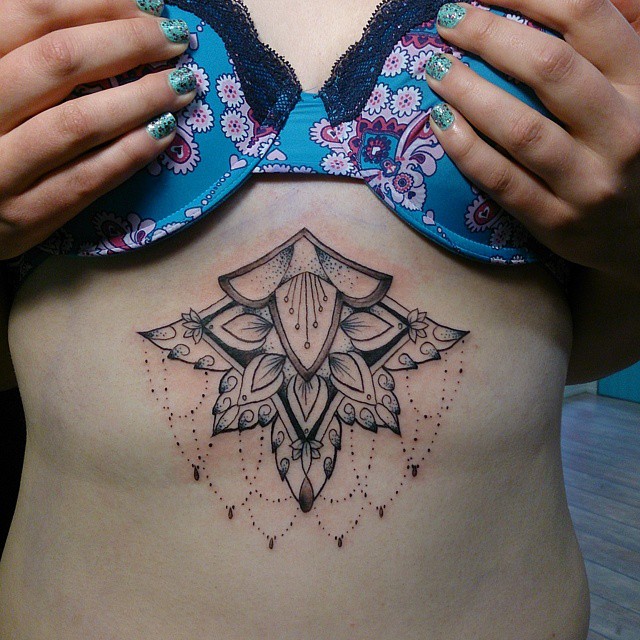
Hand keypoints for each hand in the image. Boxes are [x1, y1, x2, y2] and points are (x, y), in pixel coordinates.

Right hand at [0, 0, 197, 259]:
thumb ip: (30, 49)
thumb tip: (108, 20)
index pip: (30, 14)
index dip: (95, 3)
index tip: (145, 5)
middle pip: (57, 61)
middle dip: (127, 43)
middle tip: (174, 38)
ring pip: (77, 122)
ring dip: (140, 100)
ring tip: (181, 86)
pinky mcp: (24, 216)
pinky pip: (88, 178)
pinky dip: (131, 153)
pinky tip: (165, 132)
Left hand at [426, 0, 639, 285]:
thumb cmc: (632, 148)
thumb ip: (616, 42)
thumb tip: (569, 0)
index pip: (588, 17)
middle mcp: (624, 131)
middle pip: (549, 68)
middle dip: (489, 34)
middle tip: (448, 20)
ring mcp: (590, 182)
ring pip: (521, 129)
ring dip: (468, 92)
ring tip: (435, 70)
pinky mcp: (558, 222)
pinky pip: (503, 182)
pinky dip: (466, 150)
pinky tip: (439, 123)